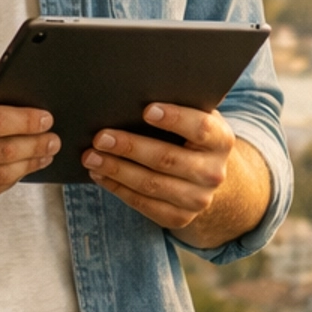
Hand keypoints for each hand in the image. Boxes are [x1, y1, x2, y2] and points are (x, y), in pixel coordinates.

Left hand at [83, 103, 234, 236]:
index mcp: (221, 140)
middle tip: (100, 137)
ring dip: (116, 170)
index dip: (175, 119)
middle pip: (167, 159)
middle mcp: (213, 172)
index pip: (201, 128)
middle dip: (130, 147)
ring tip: (91, 157)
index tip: (147, 110)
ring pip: (151, 185)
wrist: (205, 176)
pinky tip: (100, 175)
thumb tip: (133, 93)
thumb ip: (176, 105)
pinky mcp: (180, 218)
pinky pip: (143, 205)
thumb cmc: (189, 135)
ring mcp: (198, 199)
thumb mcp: (194, 117)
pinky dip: (118, 189)